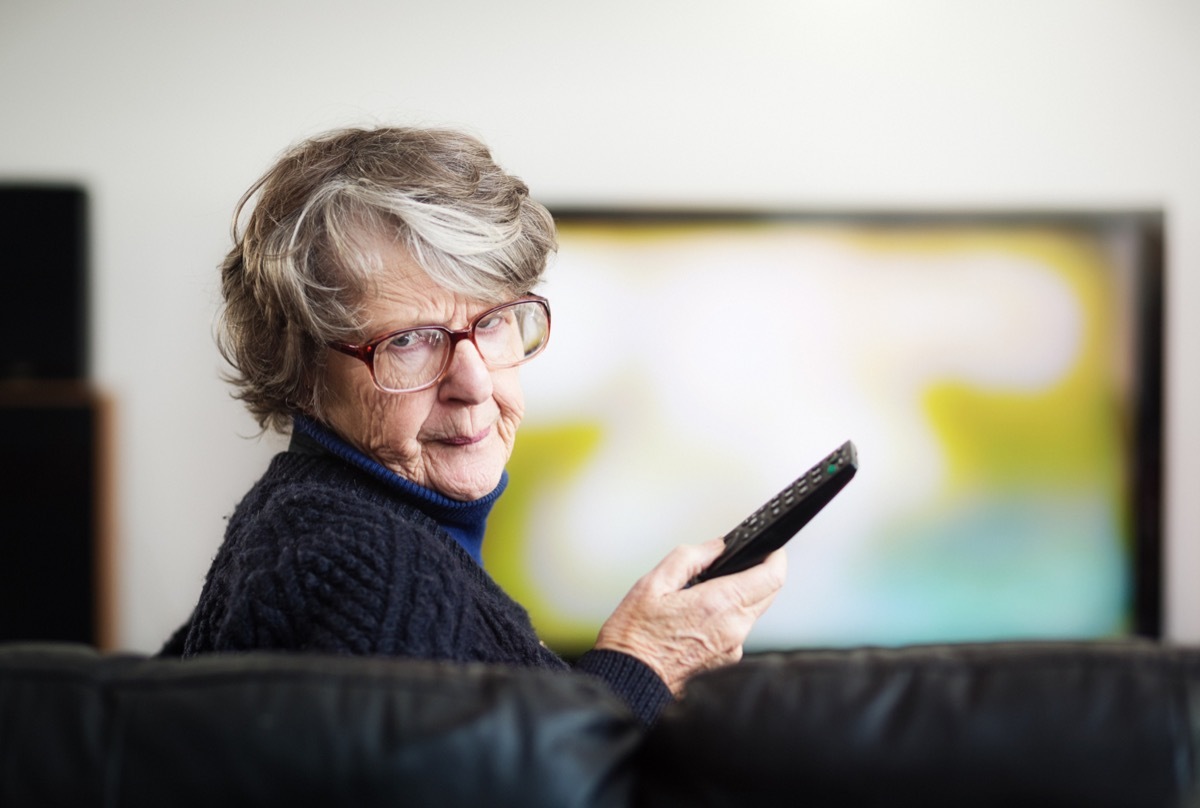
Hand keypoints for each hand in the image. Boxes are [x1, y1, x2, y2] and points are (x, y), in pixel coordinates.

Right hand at [593, 538, 786, 694]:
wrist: (630, 682)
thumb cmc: (635, 638)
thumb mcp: (653, 584)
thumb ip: (690, 557)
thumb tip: (715, 547)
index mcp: (718, 604)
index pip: (771, 577)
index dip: (775, 557)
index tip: (770, 548)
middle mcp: (733, 628)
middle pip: (768, 594)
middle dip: (762, 574)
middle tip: (741, 563)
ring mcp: (733, 648)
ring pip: (754, 612)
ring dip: (743, 596)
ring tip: (710, 591)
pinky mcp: (727, 661)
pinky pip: (739, 631)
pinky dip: (730, 617)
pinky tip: (703, 616)